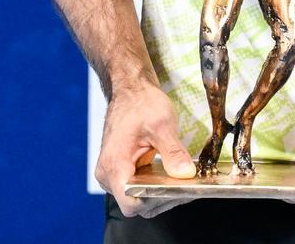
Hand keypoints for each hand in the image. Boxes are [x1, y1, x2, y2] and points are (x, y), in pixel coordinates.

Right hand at [97, 79, 194, 218]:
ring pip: (138, 199)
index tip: (174, 190)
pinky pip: (138, 189)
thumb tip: (185, 174)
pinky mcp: (120, 172)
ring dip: (160, 193)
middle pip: (136, 203)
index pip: (130, 203)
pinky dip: (155, 186)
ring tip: (180, 179)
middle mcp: (108, 174)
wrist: (131, 91)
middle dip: (162, 197)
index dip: (154, 200)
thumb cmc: (141, 103)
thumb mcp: (162, 124)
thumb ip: (173, 152)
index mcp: (114, 164)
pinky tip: (170, 176)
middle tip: (186, 185)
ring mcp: (113, 175)